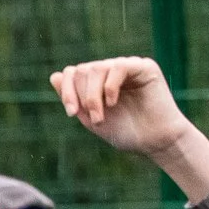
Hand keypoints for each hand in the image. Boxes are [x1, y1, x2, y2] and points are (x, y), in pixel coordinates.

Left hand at [50, 55, 208, 200]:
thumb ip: (73, 98)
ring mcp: (127, 67)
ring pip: (97, 68)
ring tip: (101, 117)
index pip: (72, 73)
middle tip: (95, 120)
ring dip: (94, 96)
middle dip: (82, 97)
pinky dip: (110, 86)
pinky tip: (113, 102)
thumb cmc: (124, 132)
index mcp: (97, 81)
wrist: (154, 141)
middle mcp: (111, 71)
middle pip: (83, 70)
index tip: (72, 114)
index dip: (66, 91)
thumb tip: (54, 75)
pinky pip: (119, 66)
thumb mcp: (90, 117)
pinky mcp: (145, 67)